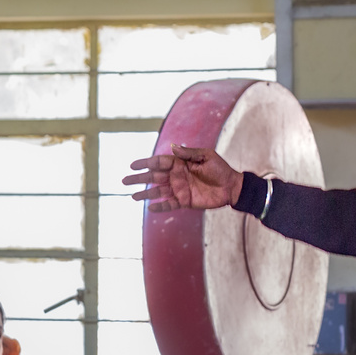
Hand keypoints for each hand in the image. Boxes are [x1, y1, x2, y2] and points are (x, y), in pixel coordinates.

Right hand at [124, 146, 243, 211]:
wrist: (231, 187)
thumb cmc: (220, 169)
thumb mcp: (206, 156)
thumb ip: (188, 153)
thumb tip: (172, 147)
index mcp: (179, 163)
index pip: (158, 162)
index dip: (145, 163)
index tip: (132, 165)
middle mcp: (176, 176)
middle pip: (153, 177)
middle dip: (138, 178)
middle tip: (124, 180)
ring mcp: (179, 189)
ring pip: (157, 192)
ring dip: (145, 193)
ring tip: (132, 196)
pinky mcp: (184, 201)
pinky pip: (168, 204)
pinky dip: (159, 207)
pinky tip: (150, 207)